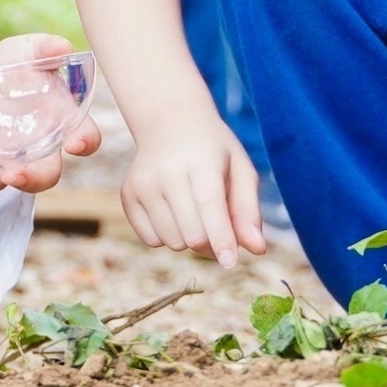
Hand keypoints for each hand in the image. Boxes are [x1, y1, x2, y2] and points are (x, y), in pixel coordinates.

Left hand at [0, 32, 103, 195]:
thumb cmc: (17, 66)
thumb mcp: (26, 50)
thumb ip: (44, 48)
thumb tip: (62, 46)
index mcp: (62, 119)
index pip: (85, 135)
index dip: (85, 141)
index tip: (75, 144)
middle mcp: (41, 147)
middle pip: (46, 175)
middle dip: (30, 179)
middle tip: (11, 175)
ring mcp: (10, 158)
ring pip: (1, 181)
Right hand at [121, 120, 270, 262]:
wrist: (169, 123)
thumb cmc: (214, 151)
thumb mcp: (241, 170)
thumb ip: (248, 210)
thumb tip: (259, 250)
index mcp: (200, 161)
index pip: (210, 206)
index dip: (222, 238)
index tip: (231, 263)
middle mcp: (166, 172)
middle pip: (192, 234)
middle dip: (211, 242)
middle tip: (219, 227)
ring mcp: (142, 184)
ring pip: (172, 242)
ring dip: (189, 239)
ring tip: (194, 212)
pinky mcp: (127, 196)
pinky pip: (151, 241)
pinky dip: (167, 236)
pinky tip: (173, 212)